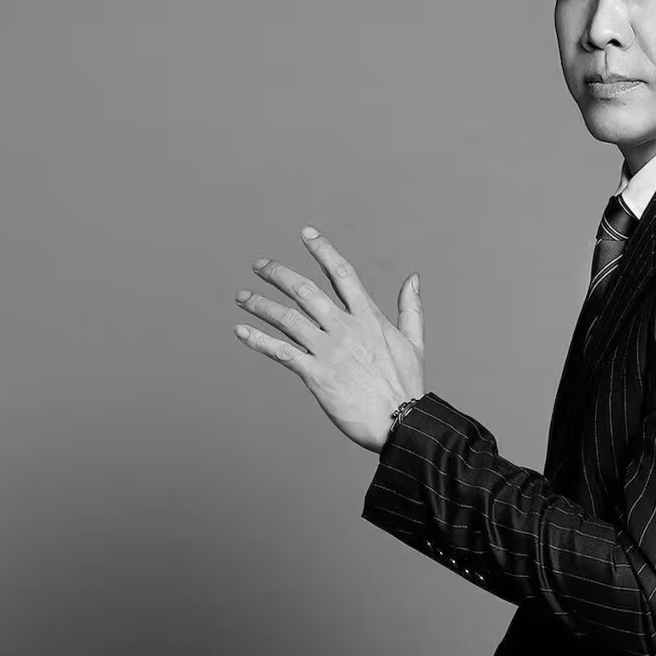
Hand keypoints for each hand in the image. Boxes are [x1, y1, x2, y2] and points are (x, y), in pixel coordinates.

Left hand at [234, 226, 423, 451]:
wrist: (400, 422)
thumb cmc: (406, 385)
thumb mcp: (414, 342)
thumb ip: (411, 307)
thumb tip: (413, 278)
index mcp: (369, 317)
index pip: (342, 273)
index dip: (322, 250)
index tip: (305, 233)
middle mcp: (346, 329)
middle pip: (305, 290)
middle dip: (278, 273)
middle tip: (259, 265)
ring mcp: (329, 351)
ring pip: (287, 318)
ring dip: (260, 304)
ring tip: (241, 297)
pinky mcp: (316, 375)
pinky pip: (281, 352)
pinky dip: (259, 340)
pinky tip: (241, 332)